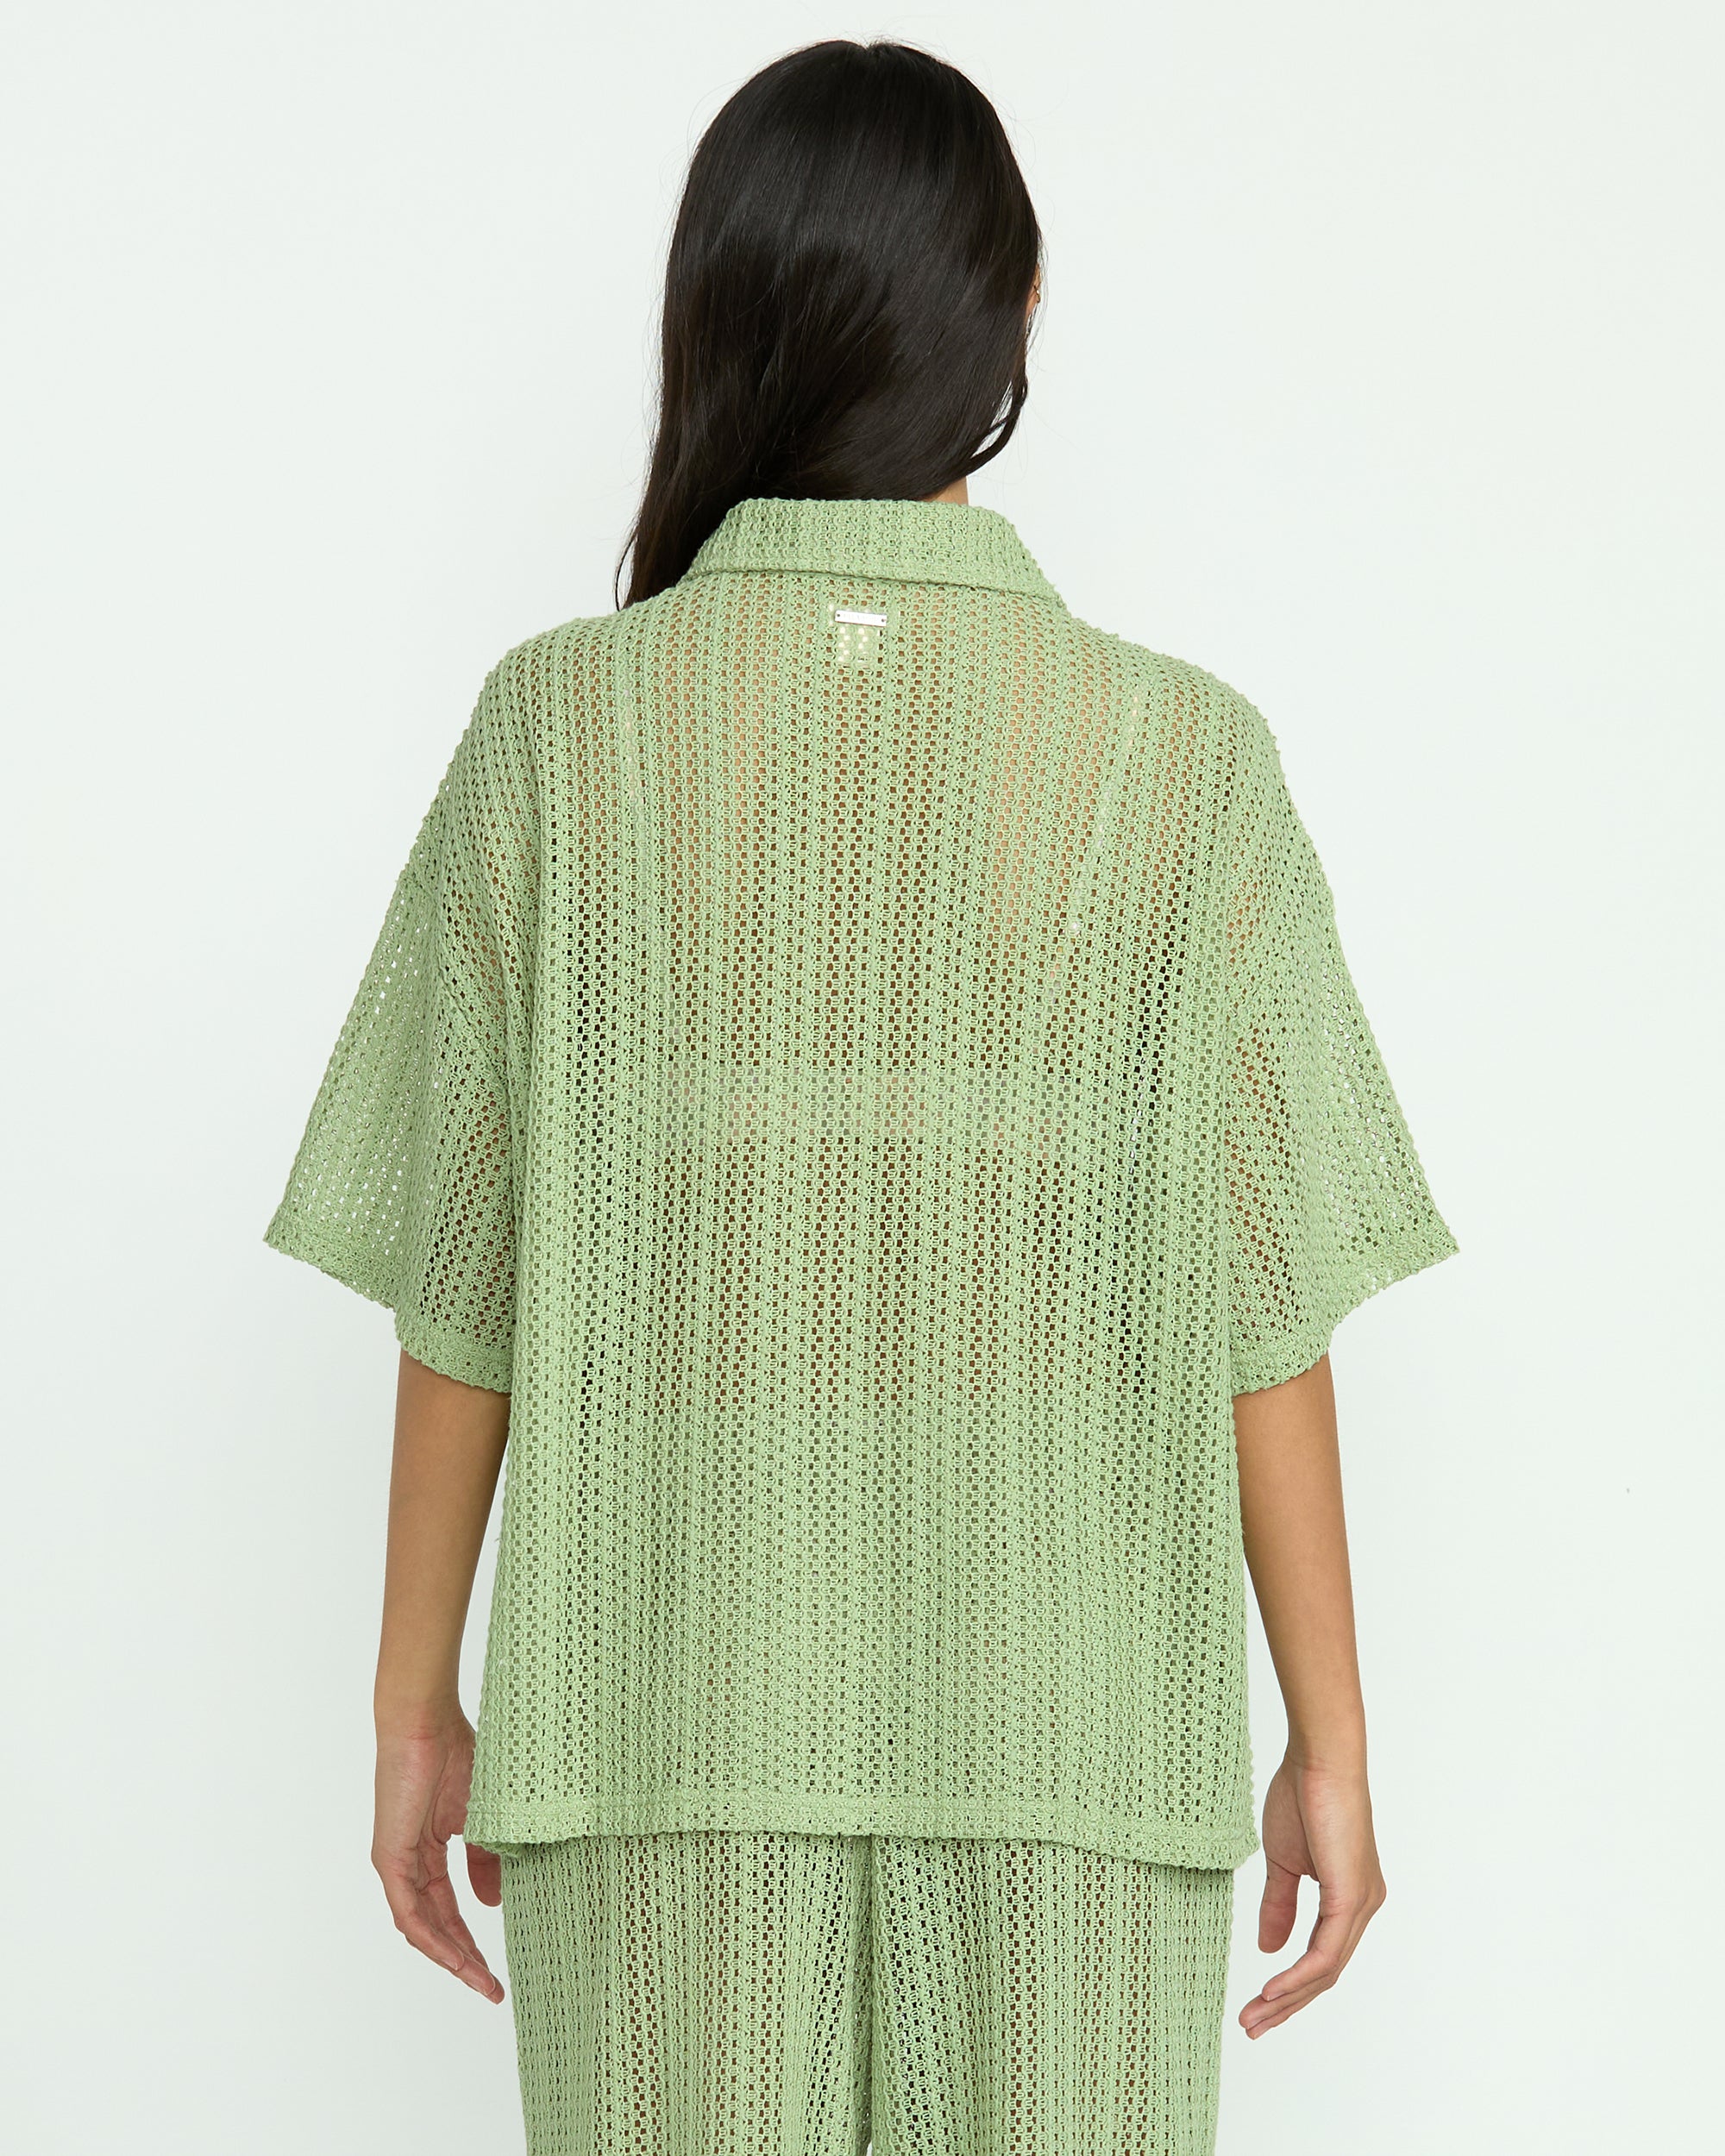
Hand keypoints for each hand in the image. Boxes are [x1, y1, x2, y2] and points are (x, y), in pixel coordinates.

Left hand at [372, 1705, 505, 2001]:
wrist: (427, 1723)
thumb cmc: (455, 1754)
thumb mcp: (481, 1818)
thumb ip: (486, 1861)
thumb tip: (493, 1904)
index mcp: (428, 1850)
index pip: (449, 1908)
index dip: (473, 1940)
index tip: (498, 1969)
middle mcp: (408, 1863)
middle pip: (436, 1925)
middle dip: (465, 1959)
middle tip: (493, 1988)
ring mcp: (397, 1863)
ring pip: (421, 1927)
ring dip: (451, 1956)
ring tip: (481, 1980)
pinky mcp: (389, 1858)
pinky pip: (409, 1912)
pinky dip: (431, 1938)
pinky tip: (454, 1957)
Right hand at [1239, 1750, 1385, 2038]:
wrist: (1318, 1760)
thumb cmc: (1302, 1797)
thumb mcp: (1284, 1862)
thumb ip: (1279, 1906)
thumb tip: (1269, 1949)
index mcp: (1347, 1898)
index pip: (1320, 1958)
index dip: (1288, 1986)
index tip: (1255, 2005)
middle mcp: (1362, 1907)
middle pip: (1324, 1975)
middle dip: (1285, 2005)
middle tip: (1251, 2026)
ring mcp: (1361, 1905)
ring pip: (1325, 1972)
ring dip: (1287, 1999)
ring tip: (1254, 2017)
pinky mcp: (1352, 1898)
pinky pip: (1325, 1953)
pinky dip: (1297, 1976)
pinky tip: (1272, 1989)